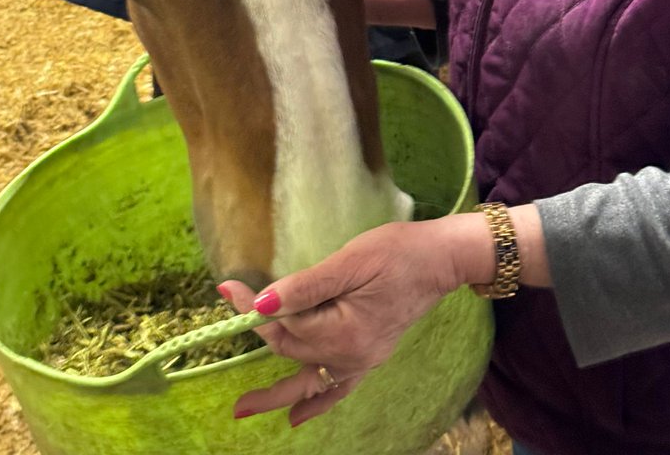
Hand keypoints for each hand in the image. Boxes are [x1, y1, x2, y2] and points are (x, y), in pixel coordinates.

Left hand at [220, 214, 492, 426]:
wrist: (440, 258)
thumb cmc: (397, 252)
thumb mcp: (350, 261)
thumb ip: (306, 286)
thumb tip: (262, 303)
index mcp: (344, 333)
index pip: (286, 324)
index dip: (254, 306)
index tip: (228, 286)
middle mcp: (352, 356)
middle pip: (293, 349)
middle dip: (260, 332)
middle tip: (231, 308)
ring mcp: (362, 360)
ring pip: (309, 379)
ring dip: (276, 394)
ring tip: (244, 409)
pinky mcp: (370, 355)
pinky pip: (338, 387)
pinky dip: (316, 402)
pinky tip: (297, 418)